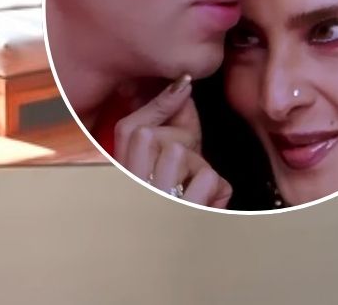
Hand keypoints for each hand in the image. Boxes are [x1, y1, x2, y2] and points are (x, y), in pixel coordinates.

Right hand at [114, 75, 231, 208]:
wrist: (156, 255)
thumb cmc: (155, 199)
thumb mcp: (142, 157)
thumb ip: (157, 119)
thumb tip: (181, 83)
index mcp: (121, 170)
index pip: (136, 131)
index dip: (162, 112)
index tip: (180, 93)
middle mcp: (135, 187)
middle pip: (172, 145)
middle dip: (185, 152)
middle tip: (178, 170)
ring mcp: (162, 203)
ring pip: (194, 161)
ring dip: (200, 172)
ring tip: (189, 187)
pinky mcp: (189, 215)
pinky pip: (213, 182)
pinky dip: (216, 192)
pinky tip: (202, 202)